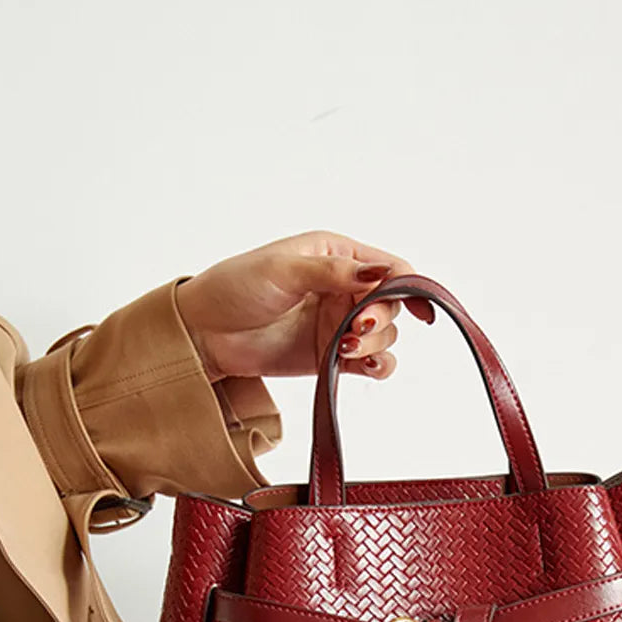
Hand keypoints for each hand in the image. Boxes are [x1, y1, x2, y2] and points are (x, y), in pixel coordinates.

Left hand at [174, 229, 434, 383]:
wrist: (203, 334)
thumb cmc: (233, 289)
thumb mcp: (283, 270)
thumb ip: (333, 273)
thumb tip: (378, 275)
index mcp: (336, 255)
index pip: (390, 267)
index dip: (410, 286)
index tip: (418, 307)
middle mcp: (344, 288)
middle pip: (392, 304)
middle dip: (382, 319)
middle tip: (355, 329)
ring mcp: (338, 323)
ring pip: (384, 335)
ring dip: (375, 344)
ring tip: (344, 349)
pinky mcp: (330, 355)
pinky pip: (369, 362)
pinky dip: (375, 366)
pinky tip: (363, 366)